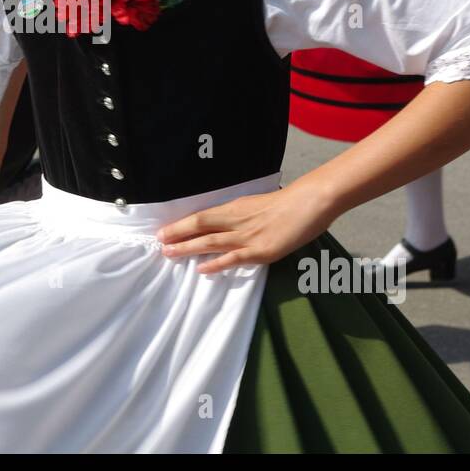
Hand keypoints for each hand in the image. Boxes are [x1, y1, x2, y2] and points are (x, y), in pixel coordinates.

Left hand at [156, 184, 336, 274]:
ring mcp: (248, 236)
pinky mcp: (261, 250)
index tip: (164, 230)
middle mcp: (237, 220)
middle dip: (177, 235)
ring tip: (169, 254)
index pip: (202, 216)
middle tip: (158, 242)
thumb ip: (243, 215)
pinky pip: (234, 259)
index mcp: (236, 207)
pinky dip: (216, 264)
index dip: (182, 224)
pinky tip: (201, 269)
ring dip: (188, 248)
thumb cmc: (289, 202)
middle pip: (200, 226)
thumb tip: (228, 224)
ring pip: (211, 242)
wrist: (311, 201)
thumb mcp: (259, 204)